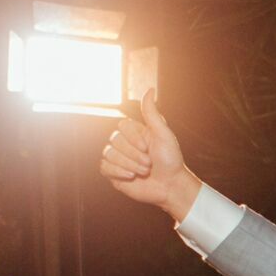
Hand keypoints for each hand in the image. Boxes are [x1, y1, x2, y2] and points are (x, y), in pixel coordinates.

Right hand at [99, 89, 202, 221]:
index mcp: (136, 132)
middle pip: (115, 140)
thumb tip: (150, 89)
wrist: (170, 186)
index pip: (122, 126)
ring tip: (144, 172)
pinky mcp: (113, 173)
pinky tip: (131, 177)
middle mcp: (125, 144)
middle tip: (149, 164)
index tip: (147, 147)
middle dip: (134, 155)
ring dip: (129, 164)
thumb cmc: (170, 160)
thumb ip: (152, 113)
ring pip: (109, 154)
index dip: (133, 137)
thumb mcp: (163, 134)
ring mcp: (118, 158)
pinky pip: (104, 167)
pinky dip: (118, 172)